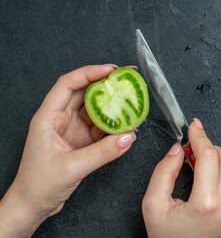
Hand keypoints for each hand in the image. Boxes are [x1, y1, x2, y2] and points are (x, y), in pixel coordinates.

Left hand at [0, 65, 136, 236]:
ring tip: (132, 98)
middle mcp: (59, 119)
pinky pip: (100, 126)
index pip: (67, 85)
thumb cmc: (38, 185)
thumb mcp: (72, 167)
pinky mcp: (81, 141)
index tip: (111, 70)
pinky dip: (114, 124)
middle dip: (105, 83)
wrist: (32, 206)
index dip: (89, 73)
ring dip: (112, 104)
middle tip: (127, 78)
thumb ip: (103, 152)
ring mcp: (71, 129)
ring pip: (94, 109)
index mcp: (48, 117)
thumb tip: (130, 136)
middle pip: (83, 92)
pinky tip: (127, 123)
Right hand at [142, 119, 220, 237]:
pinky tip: (210, 193)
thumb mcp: (153, 207)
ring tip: (199, 176)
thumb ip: (163, 172)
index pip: (209, 154)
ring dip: (218, 166)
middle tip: (192, 153)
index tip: (193, 126)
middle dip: (209, 149)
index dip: (199, 136)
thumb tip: (177, 148)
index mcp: (207, 203)